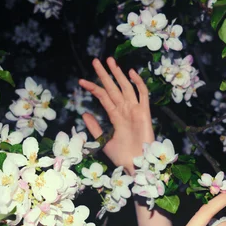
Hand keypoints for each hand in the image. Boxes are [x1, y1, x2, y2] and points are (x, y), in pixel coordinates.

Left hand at [79, 58, 153, 174]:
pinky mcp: (145, 113)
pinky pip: (142, 94)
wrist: (136, 165)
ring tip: (110, 61)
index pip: (103, 97)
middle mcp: (125, 110)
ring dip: (118, 74)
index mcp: (115, 116)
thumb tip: (84, 114)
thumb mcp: (104, 141)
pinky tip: (131, 73)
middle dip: (105, 74)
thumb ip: (95, 127)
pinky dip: (138, 83)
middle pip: (113, 88)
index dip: (93, 88)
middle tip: (95, 61)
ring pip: (126, 87)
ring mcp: (135, 110)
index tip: (81, 81)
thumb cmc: (123, 156)